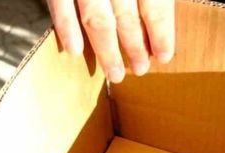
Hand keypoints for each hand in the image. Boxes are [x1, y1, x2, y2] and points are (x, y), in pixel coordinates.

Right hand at [48, 0, 174, 82]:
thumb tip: (155, 16)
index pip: (156, 6)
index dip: (161, 33)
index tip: (164, 55)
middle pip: (127, 16)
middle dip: (135, 46)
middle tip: (141, 69)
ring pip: (97, 19)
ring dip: (107, 50)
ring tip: (115, 74)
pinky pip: (60, 5)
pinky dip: (66, 28)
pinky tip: (74, 51)